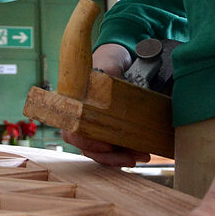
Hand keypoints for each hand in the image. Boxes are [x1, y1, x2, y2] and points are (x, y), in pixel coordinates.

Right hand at [55, 45, 143, 165]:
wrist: (120, 58)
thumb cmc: (108, 59)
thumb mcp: (108, 62)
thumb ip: (106, 70)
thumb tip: (107, 76)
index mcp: (74, 103)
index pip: (72, 131)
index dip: (87, 143)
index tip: (107, 146)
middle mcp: (80, 118)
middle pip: (87, 147)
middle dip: (109, 156)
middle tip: (131, 157)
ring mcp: (94, 125)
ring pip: (100, 152)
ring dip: (120, 157)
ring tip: (142, 155)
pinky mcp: (109, 130)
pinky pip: (112, 148)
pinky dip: (125, 153)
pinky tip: (141, 153)